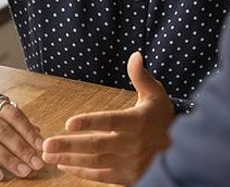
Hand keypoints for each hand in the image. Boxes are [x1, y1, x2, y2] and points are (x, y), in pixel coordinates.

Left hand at [42, 52, 174, 184]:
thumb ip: (141, 77)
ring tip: (47, 154)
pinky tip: (64, 165)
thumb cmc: (163, 119)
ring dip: (69, 159)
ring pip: (94, 162)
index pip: (110, 121)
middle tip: (46, 144)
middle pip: (96, 145)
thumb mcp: (156, 95)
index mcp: (137, 122)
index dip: (90, 122)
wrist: (182, 150)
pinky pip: (100, 176)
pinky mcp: (126, 177)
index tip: (70, 123)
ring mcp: (128, 163)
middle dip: (69, 145)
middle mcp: (131, 144)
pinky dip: (81, 171)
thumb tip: (135, 55)